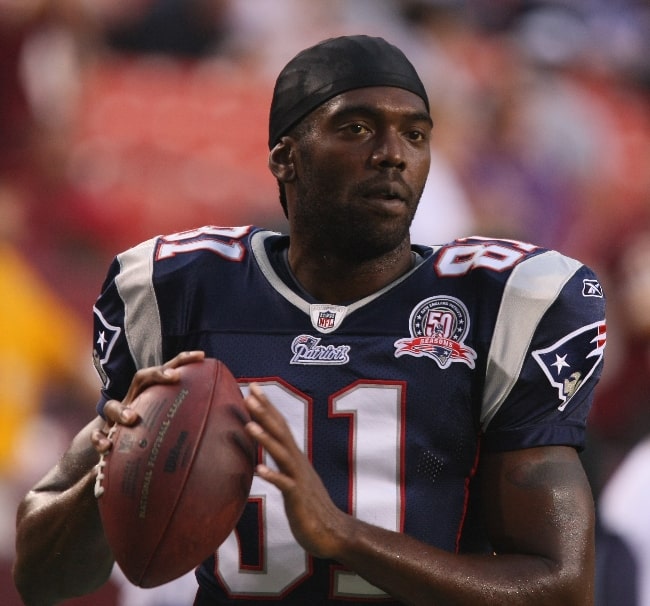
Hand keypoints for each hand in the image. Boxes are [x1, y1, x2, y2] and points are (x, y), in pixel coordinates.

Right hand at [90, 350, 205, 453]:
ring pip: (111, 406)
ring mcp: (114, 418)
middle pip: (141, 378)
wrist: (113, 453)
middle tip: (174, 377)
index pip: (167, 370)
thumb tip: (232, 423)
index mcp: (152, 395)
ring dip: (121, 410)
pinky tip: (107, 448)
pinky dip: (100, 440)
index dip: (182, 360)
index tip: (202, 356)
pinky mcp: (102, 436)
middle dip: (157, 374)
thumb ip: (197, 421)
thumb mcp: (173, 426)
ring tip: (131, 418)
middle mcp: (132, 400)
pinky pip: (97, 436)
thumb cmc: (153, 437)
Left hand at [244, 384, 351, 559]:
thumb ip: (283, 464)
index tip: (254, 388)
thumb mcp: (294, 480)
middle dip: (265, 412)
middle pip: (281, 432)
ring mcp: (299, 479)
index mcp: (295, 458)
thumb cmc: (310, 508)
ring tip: (249, 425)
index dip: (268, 406)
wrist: (332, 533)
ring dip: (265, 439)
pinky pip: (285, 485)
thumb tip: (270, 451)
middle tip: (250, 394)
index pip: (280, 425)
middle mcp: (297, 463)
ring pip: (281, 455)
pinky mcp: (298, 499)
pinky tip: (259, 469)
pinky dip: (273, 476)